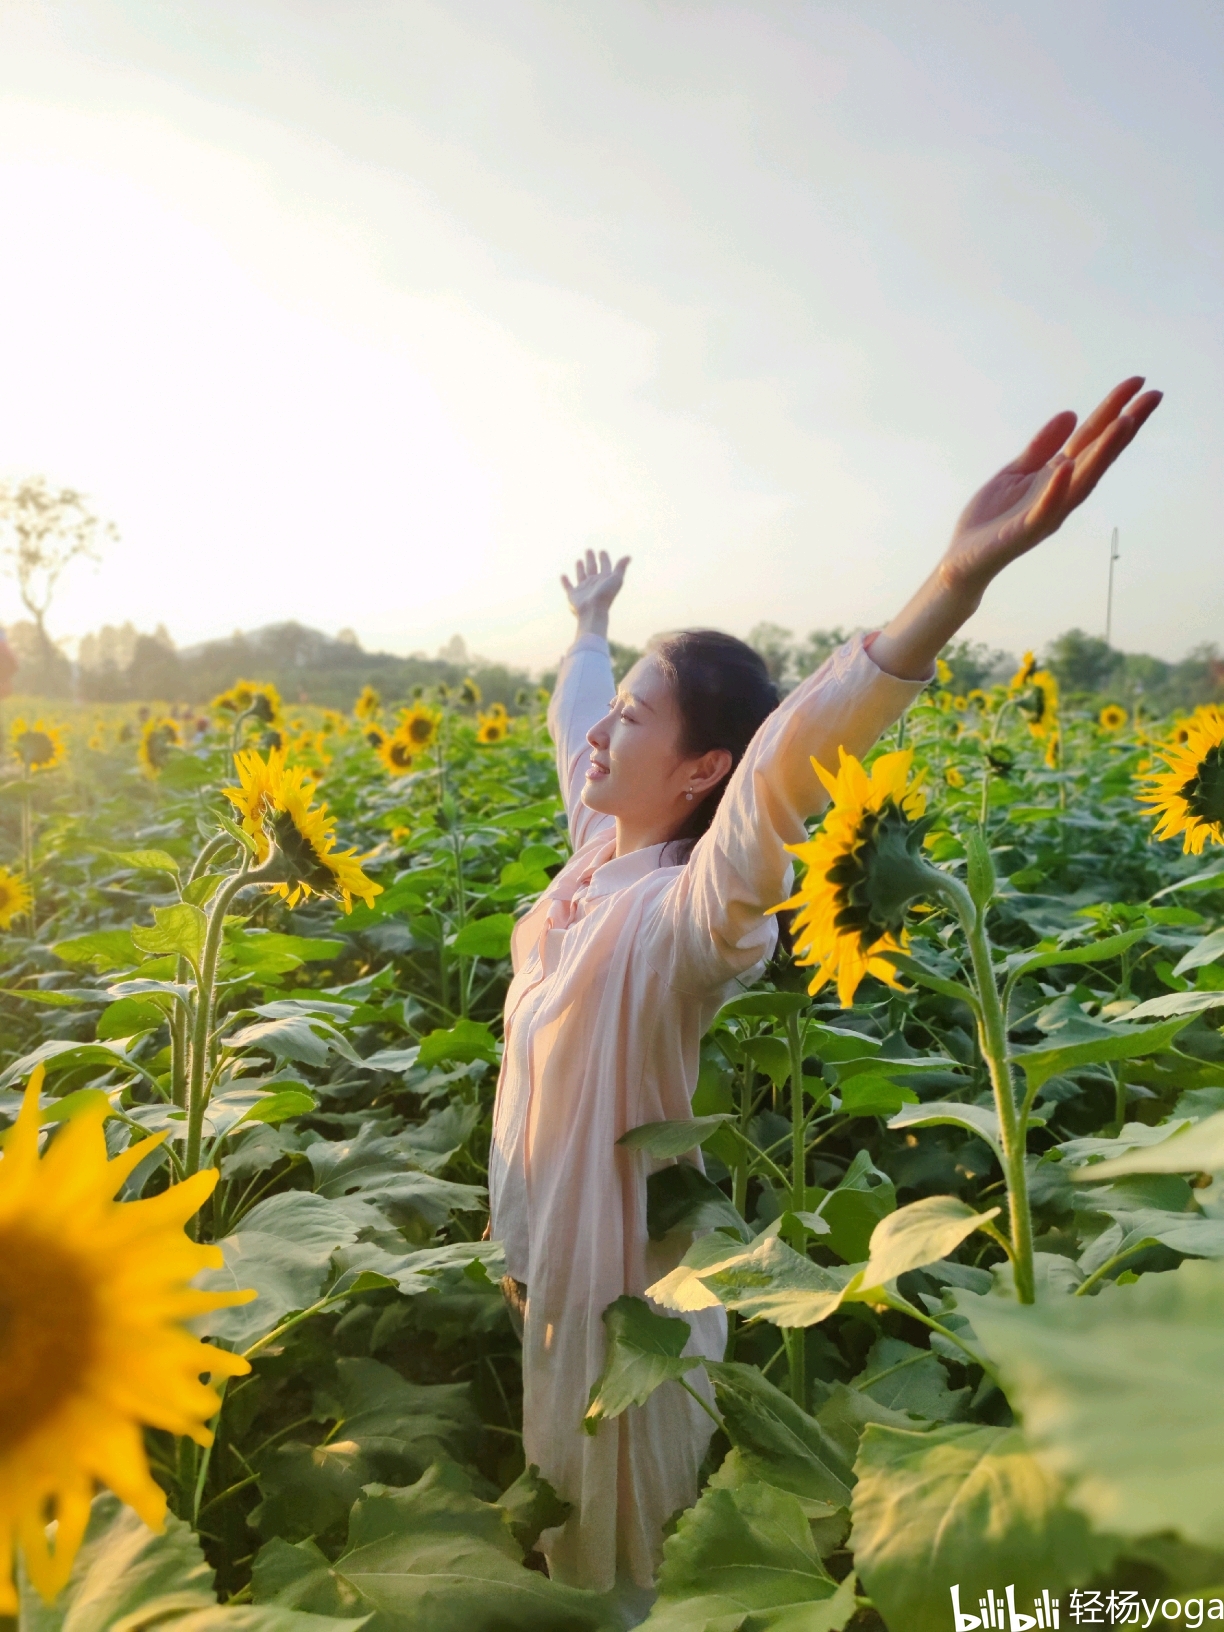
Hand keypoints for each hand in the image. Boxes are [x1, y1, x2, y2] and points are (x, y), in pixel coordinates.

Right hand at [561, 549, 629, 638]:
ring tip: (579, 560)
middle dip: (591, 559)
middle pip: (592, 568)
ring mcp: (583, 589)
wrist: (593, 611)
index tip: (602, 551)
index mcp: (604, 580)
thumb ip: (621, 567)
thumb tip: (628, 556)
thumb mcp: (616, 579)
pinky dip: (565, 582)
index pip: (605, 566)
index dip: (604, 559)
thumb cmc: (605, 595)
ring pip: (581, 576)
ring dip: (580, 568)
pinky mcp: (573, 595)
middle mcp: (594, 583)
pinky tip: (563, 575)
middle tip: (589, 550)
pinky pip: (568, 586)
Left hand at [940, 376, 1162, 601]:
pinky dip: (1057, 489)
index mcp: (1058, 475)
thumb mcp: (1016, 471)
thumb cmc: (991, 518)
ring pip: (1082, 480)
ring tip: (1124, 422)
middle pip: (1099, 454)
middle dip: (1126, 425)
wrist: (964, 559)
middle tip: (1154, 396)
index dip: (1114, 409)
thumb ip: (1042, 446)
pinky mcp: (1026, 530)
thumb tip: (1071, 414)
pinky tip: (1067, 466)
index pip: (1091, 438)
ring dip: (1103, 452)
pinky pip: (1045, 508)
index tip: (1139, 382)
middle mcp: (1061, 492)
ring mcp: (1047, 512)